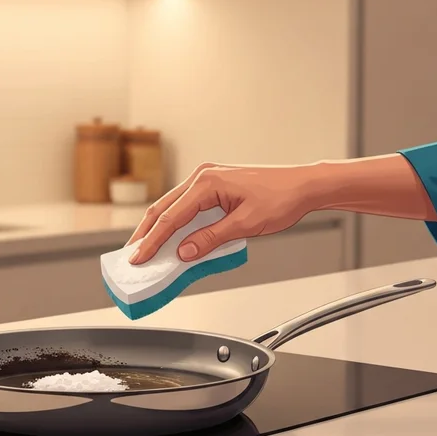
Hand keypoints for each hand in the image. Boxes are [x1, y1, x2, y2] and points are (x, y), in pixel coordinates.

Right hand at [127, 162, 322, 264]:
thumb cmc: (281, 199)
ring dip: (159, 228)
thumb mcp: (245, 225)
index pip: (171, 217)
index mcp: (207, 182)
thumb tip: (185, 252)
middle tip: (133, 255)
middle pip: (163, 208)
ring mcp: (207, 179)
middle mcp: (203, 177)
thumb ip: (211, 239)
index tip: (139, 258)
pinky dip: (175, 223)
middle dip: (146, 233)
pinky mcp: (213, 186)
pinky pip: (186, 206)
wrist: (303, 185)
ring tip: (145, 248)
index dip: (153, 241)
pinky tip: (170, 238)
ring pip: (172, 207)